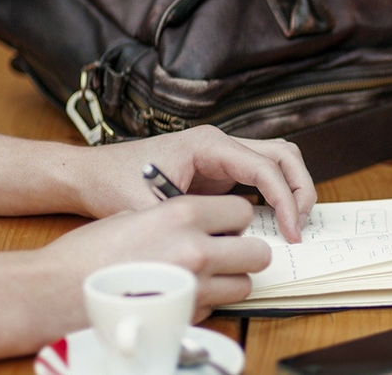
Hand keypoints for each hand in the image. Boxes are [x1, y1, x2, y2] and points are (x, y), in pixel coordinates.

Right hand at [37, 195, 270, 321]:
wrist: (55, 291)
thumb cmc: (89, 252)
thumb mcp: (135, 214)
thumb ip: (177, 218)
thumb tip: (206, 225)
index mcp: (182, 214)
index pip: (243, 211)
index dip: (236, 219)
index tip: (226, 224)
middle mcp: (196, 249)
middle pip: (257, 253)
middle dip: (245, 252)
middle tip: (228, 252)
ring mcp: (194, 287)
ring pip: (244, 285)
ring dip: (230, 280)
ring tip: (205, 276)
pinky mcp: (185, 317)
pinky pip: (217, 307)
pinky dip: (207, 302)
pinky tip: (181, 293)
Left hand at [72, 125, 315, 242]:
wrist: (90, 174)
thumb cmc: (114, 183)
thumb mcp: (149, 209)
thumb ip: (187, 225)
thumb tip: (224, 247)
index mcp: (208, 144)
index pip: (265, 167)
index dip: (285, 200)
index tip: (291, 232)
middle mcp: (220, 143)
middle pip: (284, 154)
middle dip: (300, 189)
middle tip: (300, 226)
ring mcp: (222, 155)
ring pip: (278, 160)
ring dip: (293, 188)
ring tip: (293, 223)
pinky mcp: (220, 170)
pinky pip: (261, 175)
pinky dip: (276, 194)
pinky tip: (273, 222)